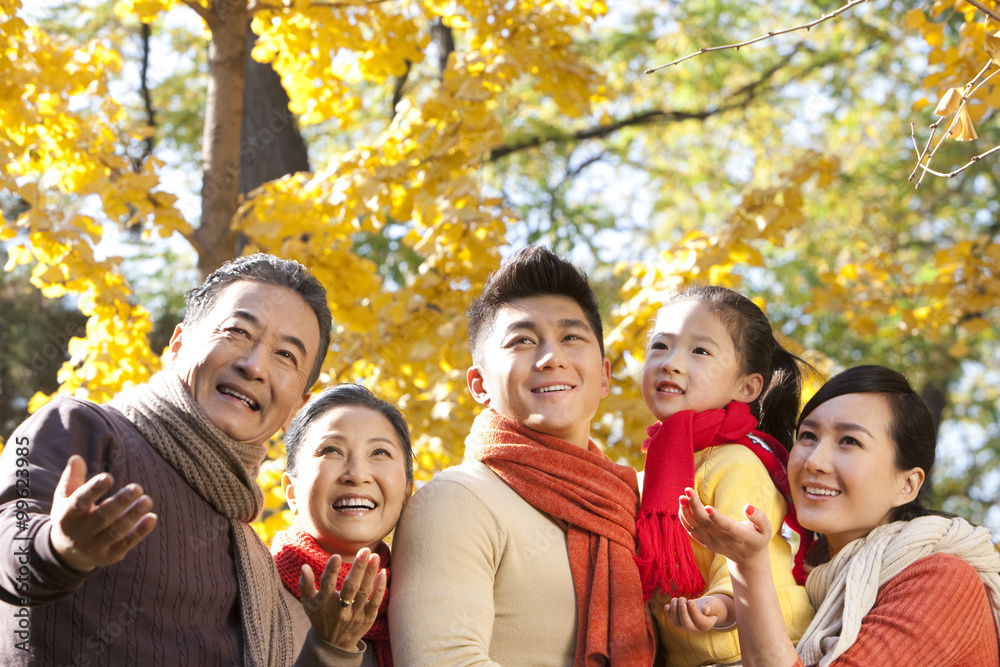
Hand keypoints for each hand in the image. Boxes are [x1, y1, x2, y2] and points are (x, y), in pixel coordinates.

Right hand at [49, 455, 157, 572]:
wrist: (67, 554)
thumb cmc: (70, 517)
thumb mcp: (65, 498)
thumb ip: (72, 478)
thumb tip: (76, 457)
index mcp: (67, 516)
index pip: (80, 502)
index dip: (93, 490)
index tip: (108, 477)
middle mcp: (80, 534)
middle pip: (102, 518)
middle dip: (120, 503)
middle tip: (137, 487)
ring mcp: (95, 547)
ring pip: (116, 531)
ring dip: (133, 516)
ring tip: (147, 500)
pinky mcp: (110, 556)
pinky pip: (126, 544)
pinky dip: (140, 531)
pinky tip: (152, 517)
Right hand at [301, 547, 385, 650]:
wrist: (334, 644)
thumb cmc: (320, 617)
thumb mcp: (309, 603)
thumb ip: (306, 584)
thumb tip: (304, 566)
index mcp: (324, 603)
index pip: (327, 585)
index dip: (331, 571)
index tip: (336, 556)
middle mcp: (340, 609)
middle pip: (350, 587)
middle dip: (358, 568)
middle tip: (365, 550)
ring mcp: (355, 614)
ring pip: (364, 592)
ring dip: (370, 573)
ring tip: (375, 556)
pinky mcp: (367, 618)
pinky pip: (375, 602)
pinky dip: (380, 588)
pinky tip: (383, 573)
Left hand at [664, 594, 731, 631]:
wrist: (704, 608)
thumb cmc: (710, 605)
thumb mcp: (714, 605)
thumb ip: (712, 607)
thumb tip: (705, 610)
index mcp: (706, 625)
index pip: (698, 620)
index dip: (693, 611)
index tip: (690, 601)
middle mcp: (695, 629)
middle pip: (686, 624)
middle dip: (682, 611)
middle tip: (682, 598)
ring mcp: (685, 627)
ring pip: (676, 623)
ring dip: (674, 610)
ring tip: (675, 599)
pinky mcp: (678, 622)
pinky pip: (671, 620)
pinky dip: (668, 613)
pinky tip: (668, 605)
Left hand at [678, 487, 769, 564]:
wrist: (748, 558)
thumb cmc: (758, 538)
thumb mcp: (766, 530)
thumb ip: (760, 518)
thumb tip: (748, 507)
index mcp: (740, 536)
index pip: (726, 527)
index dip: (716, 518)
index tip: (707, 507)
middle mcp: (723, 541)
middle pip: (706, 523)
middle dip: (695, 506)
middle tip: (688, 490)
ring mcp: (712, 543)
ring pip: (696, 527)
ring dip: (687, 512)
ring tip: (682, 497)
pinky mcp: (705, 543)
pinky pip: (691, 531)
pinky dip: (685, 519)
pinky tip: (682, 506)